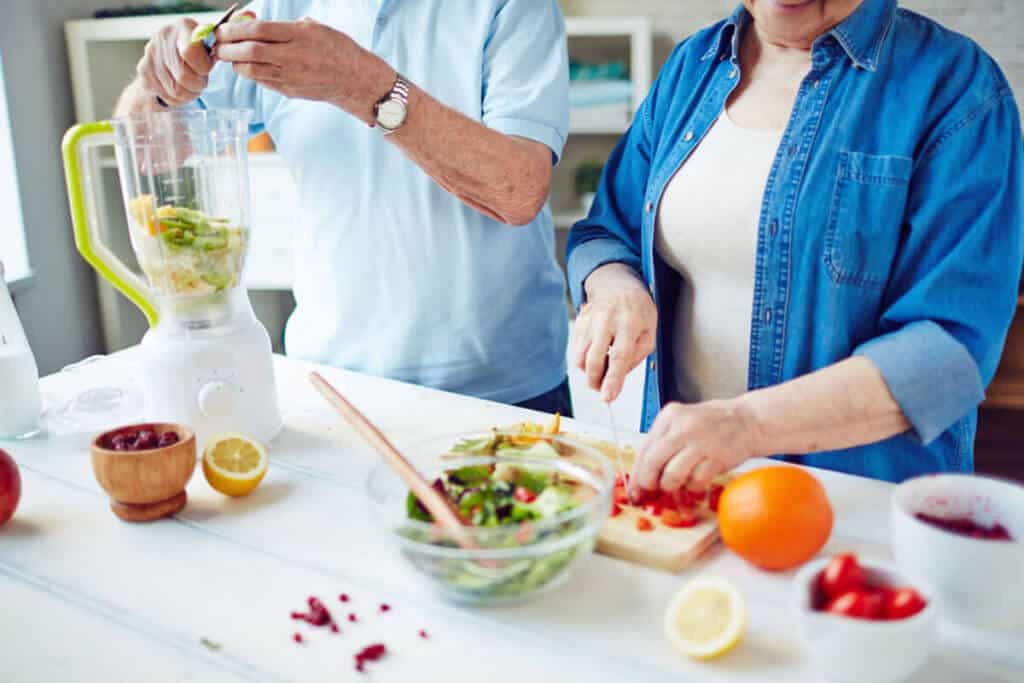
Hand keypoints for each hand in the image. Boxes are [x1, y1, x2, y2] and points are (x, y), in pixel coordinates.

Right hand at [136, 18, 212, 105]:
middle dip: (197, 85)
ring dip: (188, 94)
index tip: (206, 70)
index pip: (190, 52)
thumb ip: (214, 52)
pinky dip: (176, 98)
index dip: (202, 68)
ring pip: (174, 90)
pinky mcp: (143, 69)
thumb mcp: (210, 47)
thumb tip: (219, 56)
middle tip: (201, 83)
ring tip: (192, 87)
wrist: (173, 54)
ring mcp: (150, 53)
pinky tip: (180, 89)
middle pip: (182, 76)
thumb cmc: (199, 51)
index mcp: (184, 27)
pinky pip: (163, 94)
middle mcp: (163, 36)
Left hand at [214, 18, 393, 124]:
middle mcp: (294, 56)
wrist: (354, 80)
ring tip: (228, 56)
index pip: (258, 30)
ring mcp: (291, 76)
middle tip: (218, 44)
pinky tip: (245, 67)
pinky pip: (262, 81)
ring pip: (252, 70)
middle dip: (228, 47)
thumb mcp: (314, 27)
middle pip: (250, 51)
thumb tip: (256, 23)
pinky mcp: (290, 90)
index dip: (235, 28)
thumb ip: (286, 26)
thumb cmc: (336, 49)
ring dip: (235, 62)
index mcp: (299, 35)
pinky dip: (249, 73)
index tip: (223, 28)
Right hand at [572, 263, 656, 401]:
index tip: (607, 397)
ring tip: (602, 369)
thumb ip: (636, 356)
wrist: (618, 286)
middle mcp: (606, 320)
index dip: (612, 380)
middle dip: (595, 382)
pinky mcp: (579, 322)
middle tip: (601, 389)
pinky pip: (577, 350)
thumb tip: (617, 377)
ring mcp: (589, 320)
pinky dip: (586, 358)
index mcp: (629, 322)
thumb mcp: (649, 333)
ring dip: (589, 372)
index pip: (619, 356)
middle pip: (594, 360)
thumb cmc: (637, 311)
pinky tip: (598, 351)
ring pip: (580, 358)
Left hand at [632, 400, 759, 494]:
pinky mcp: (717, 458)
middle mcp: (683, 427)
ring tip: (677, 484)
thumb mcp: (681, 423)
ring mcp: (701, 442)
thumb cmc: (711, 424)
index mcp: (669, 416)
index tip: (634, 488)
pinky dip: (692, 488)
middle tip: (653, 489)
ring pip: (672, 476)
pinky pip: (695, 482)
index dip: (636, 473)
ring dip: (671, 487)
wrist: (747, 420)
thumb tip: (640, 475)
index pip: (644, 448)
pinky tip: (696, 481)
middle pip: (653, 462)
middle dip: (649, 482)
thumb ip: (662, 444)